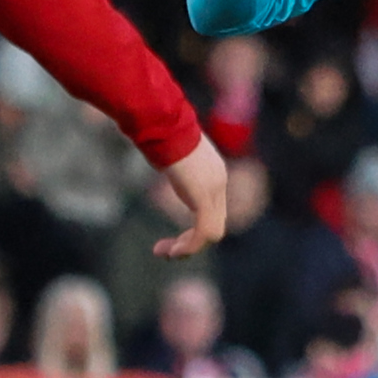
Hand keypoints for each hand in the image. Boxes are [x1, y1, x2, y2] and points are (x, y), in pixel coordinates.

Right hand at [152, 136, 228, 258]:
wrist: (161, 123)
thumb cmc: (158, 132)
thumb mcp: (170, 153)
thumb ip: (174, 165)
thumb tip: (159, 157)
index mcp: (215, 173)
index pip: (214, 211)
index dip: (194, 230)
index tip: (172, 237)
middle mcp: (219, 182)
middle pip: (216, 225)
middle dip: (192, 243)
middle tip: (168, 251)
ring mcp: (214, 189)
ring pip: (212, 233)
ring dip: (188, 249)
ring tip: (166, 254)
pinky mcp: (203, 197)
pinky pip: (203, 232)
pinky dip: (188, 246)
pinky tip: (171, 250)